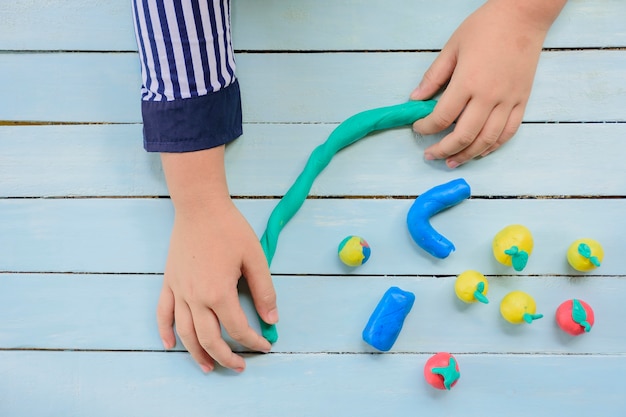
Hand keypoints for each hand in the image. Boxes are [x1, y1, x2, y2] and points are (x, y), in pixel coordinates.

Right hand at [158, 149, 277, 372]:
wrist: (199, 206)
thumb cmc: (229, 228)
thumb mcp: (255, 257)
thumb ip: (264, 290)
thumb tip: (272, 319)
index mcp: (219, 292)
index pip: (237, 328)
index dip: (253, 341)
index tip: (265, 346)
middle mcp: (195, 297)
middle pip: (209, 339)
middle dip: (226, 357)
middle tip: (240, 366)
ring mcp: (179, 291)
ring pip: (185, 333)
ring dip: (197, 354)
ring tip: (209, 367)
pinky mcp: (168, 283)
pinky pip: (162, 313)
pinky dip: (164, 332)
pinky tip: (171, 345)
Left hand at [411, 0, 562, 167]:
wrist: (524, 15)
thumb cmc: (485, 26)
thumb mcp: (452, 47)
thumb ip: (433, 76)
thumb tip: (415, 99)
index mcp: (467, 82)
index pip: (441, 117)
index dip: (426, 128)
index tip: (418, 128)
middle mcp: (489, 96)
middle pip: (463, 136)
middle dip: (442, 150)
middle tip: (430, 155)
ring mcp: (508, 101)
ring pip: (486, 140)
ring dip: (467, 155)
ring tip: (452, 161)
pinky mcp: (522, 101)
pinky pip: (508, 133)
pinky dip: (492, 147)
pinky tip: (479, 152)